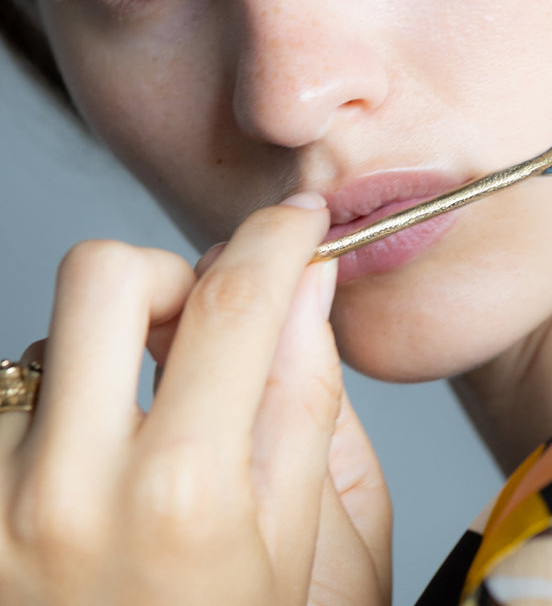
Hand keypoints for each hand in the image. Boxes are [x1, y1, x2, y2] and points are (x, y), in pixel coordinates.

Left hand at [0, 196, 391, 605]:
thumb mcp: (306, 540)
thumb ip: (305, 396)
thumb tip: (309, 284)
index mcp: (185, 495)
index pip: (236, 303)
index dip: (277, 238)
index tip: (295, 222)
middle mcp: (64, 493)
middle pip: (101, 275)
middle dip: (164, 274)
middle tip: (196, 322)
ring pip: (38, 344)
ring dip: (99, 364)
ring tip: (135, 445)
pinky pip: (0, 410)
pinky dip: (48, 422)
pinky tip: (81, 489)